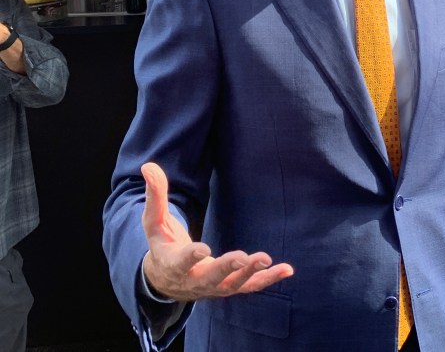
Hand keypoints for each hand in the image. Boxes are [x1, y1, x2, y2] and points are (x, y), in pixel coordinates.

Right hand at [140, 162, 293, 301]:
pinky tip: (287, 269)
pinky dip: (268, 279)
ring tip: (268, 260)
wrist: (167, 281)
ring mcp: (214, 287)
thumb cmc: (163, 244)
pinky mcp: (230, 287)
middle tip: (241, 257)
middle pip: (211, 277)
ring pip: (234, 284)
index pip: (181, 262)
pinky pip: (251, 286)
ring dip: (252, 273)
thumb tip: (148, 166)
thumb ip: (155, 196)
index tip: (202, 249)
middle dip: (226, 268)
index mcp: (173, 264)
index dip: (190, 256)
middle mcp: (194, 280)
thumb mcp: (154, 222)